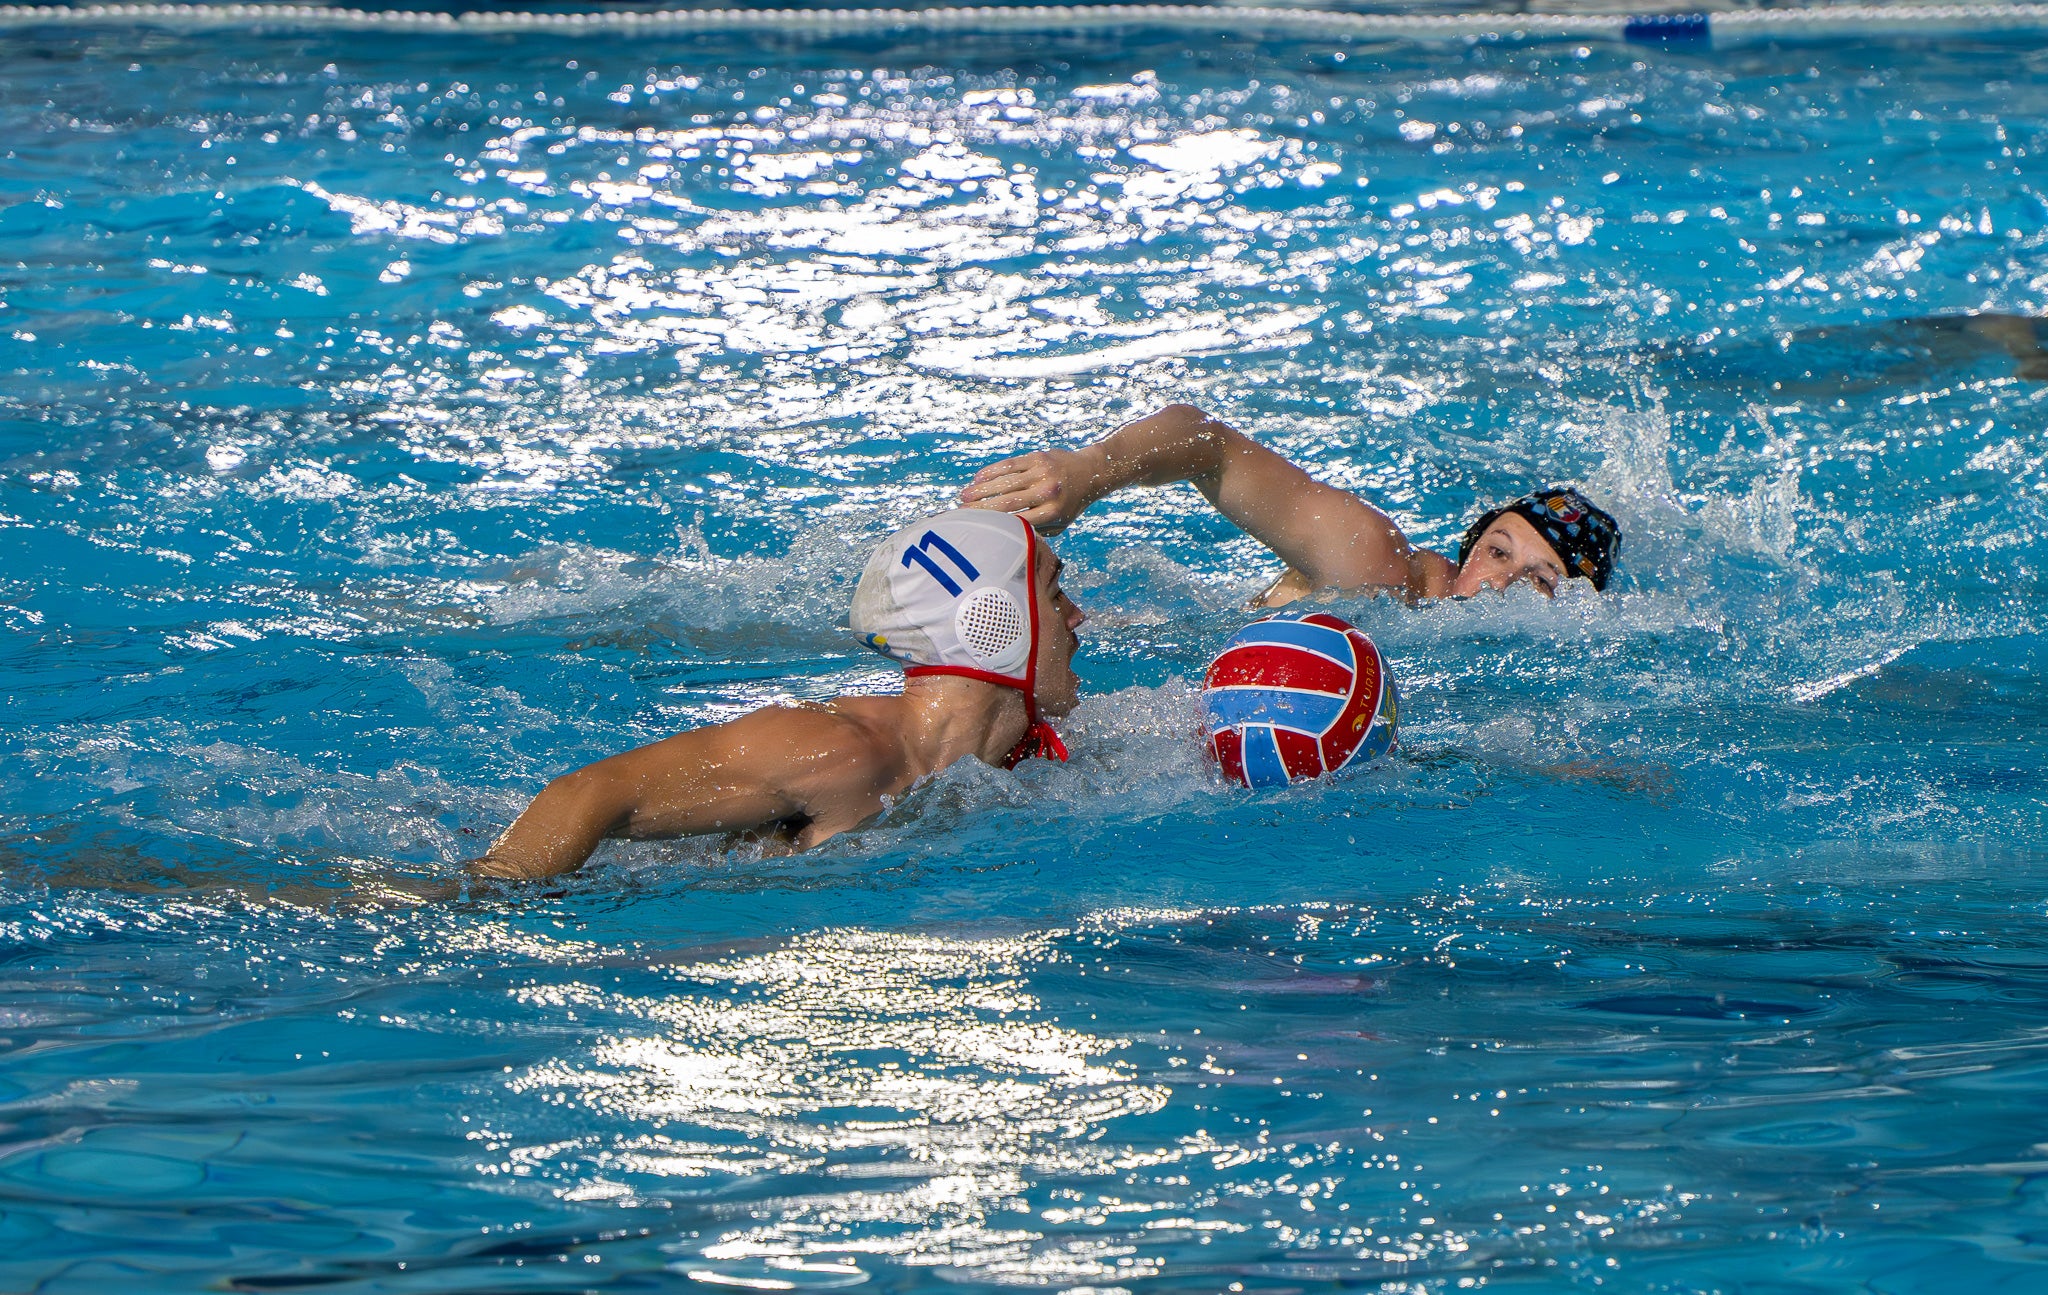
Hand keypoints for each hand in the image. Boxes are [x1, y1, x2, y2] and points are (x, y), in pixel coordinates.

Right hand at [958, 449, 1093, 534]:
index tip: (975, 527)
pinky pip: (1009, 465)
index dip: (993, 524)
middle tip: (961, 511)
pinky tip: (977, 478)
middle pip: (1007, 502)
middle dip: (981, 508)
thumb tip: (1006, 538)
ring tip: (964, 495)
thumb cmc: (1069, 504)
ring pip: (1004, 482)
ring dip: (981, 489)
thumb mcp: (1058, 524)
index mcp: (1052, 513)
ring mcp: (1042, 473)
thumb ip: (1036, 532)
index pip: (1016, 520)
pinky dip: (991, 471)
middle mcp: (1047, 493)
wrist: (1090, 473)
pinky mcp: (1037, 457)